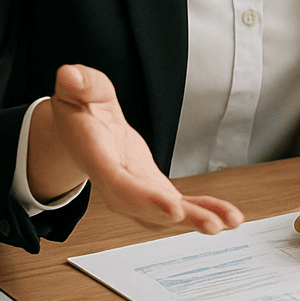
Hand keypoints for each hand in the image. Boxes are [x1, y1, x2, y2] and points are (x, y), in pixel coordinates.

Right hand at [29, 64, 243, 232]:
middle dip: (178, 217)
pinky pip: (179, 205)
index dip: (144, 198)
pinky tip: (228, 217)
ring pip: (164, 214)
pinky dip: (204, 210)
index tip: (172, 207)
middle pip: (145, 208)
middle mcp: (116, 184)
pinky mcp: (153, 190)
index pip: (118, 184)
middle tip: (210, 224)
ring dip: (197, 219)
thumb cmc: (80, 110)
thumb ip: (79, 84)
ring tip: (228, 222)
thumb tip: (70, 76)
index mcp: (97, 158)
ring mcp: (136, 191)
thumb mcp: (77, 89)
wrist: (82, 130)